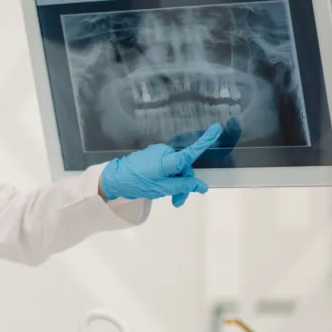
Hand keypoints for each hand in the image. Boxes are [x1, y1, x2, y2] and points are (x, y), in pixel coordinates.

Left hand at [99, 119, 233, 206]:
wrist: (115, 179)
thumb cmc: (139, 184)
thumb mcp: (163, 189)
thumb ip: (184, 187)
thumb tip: (202, 187)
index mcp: (169, 159)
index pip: (191, 152)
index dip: (205, 141)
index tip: (216, 128)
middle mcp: (165, 152)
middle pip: (183, 168)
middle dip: (183, 184)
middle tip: (176, 202)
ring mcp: (158, 152)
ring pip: (175, 169)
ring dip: (174, 183)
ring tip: (167, 199)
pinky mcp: (152, 155)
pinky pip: (166, 166)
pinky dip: (167, 178)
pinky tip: (158, 188)